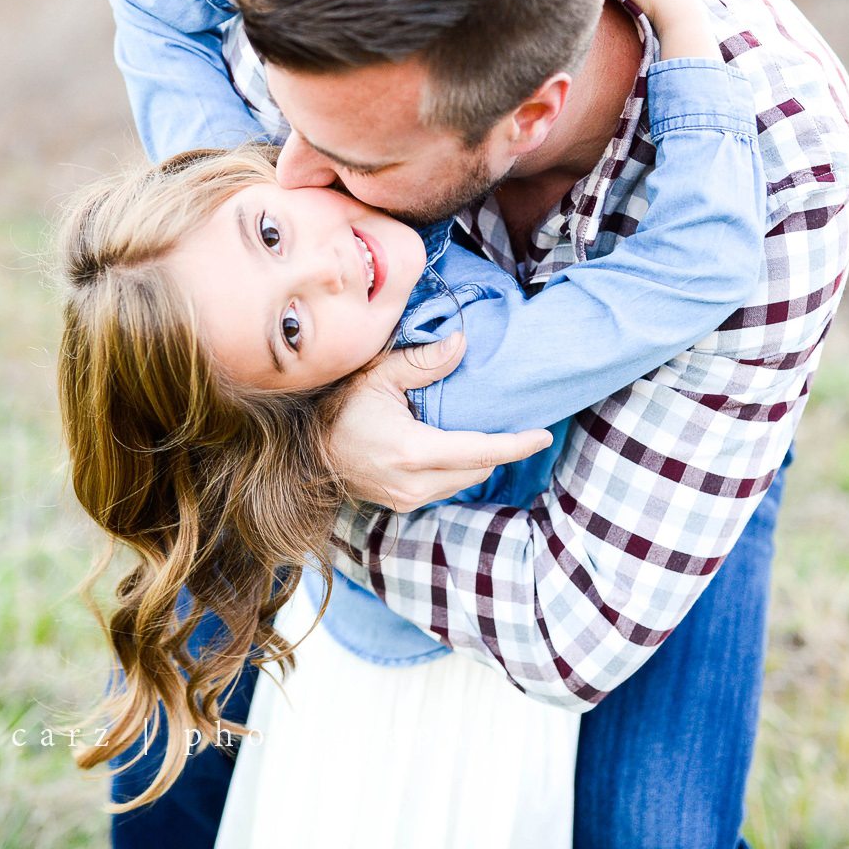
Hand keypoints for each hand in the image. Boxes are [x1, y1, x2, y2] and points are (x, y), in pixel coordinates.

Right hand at [324, 337, 551, 509]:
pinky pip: (445, 487)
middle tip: (511, 420)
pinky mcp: (402, 504)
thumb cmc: (339, 406)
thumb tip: (462, 343)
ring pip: (463, 481)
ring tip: (480, 427)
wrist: (305, 449)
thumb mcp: (379, 374)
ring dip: (476, 458)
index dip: (516, 444)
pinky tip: (450, 443)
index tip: (543, 435)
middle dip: (498, 448)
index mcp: (413, 452)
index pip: (480, 451)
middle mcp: (414, 484)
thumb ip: (423, 362)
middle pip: (478, 469)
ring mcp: (407, 500)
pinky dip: (456, 467)